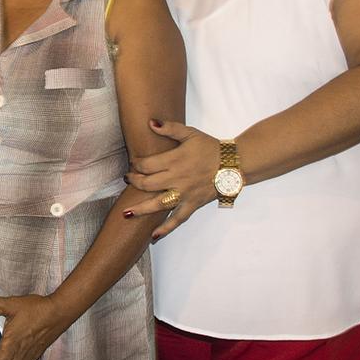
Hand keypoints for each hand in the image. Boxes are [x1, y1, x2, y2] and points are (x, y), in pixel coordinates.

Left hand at [123, 119, 219, 239]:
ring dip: (140, 210)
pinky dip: (165, 229)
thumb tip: (151, 122)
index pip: (146, 165)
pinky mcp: (193, 204)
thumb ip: (170, 128)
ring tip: (125, 214)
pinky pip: (177, 220)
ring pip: (158, 205)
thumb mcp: (190, 133)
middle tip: (128, 180)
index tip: (133, 163)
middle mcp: (177, 179)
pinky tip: (153, 237)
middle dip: (134, 182)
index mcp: (174, 160)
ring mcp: (185, 194)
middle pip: (148, 184)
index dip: (136, 164)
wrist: (234, 163)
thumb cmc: (210, 147)